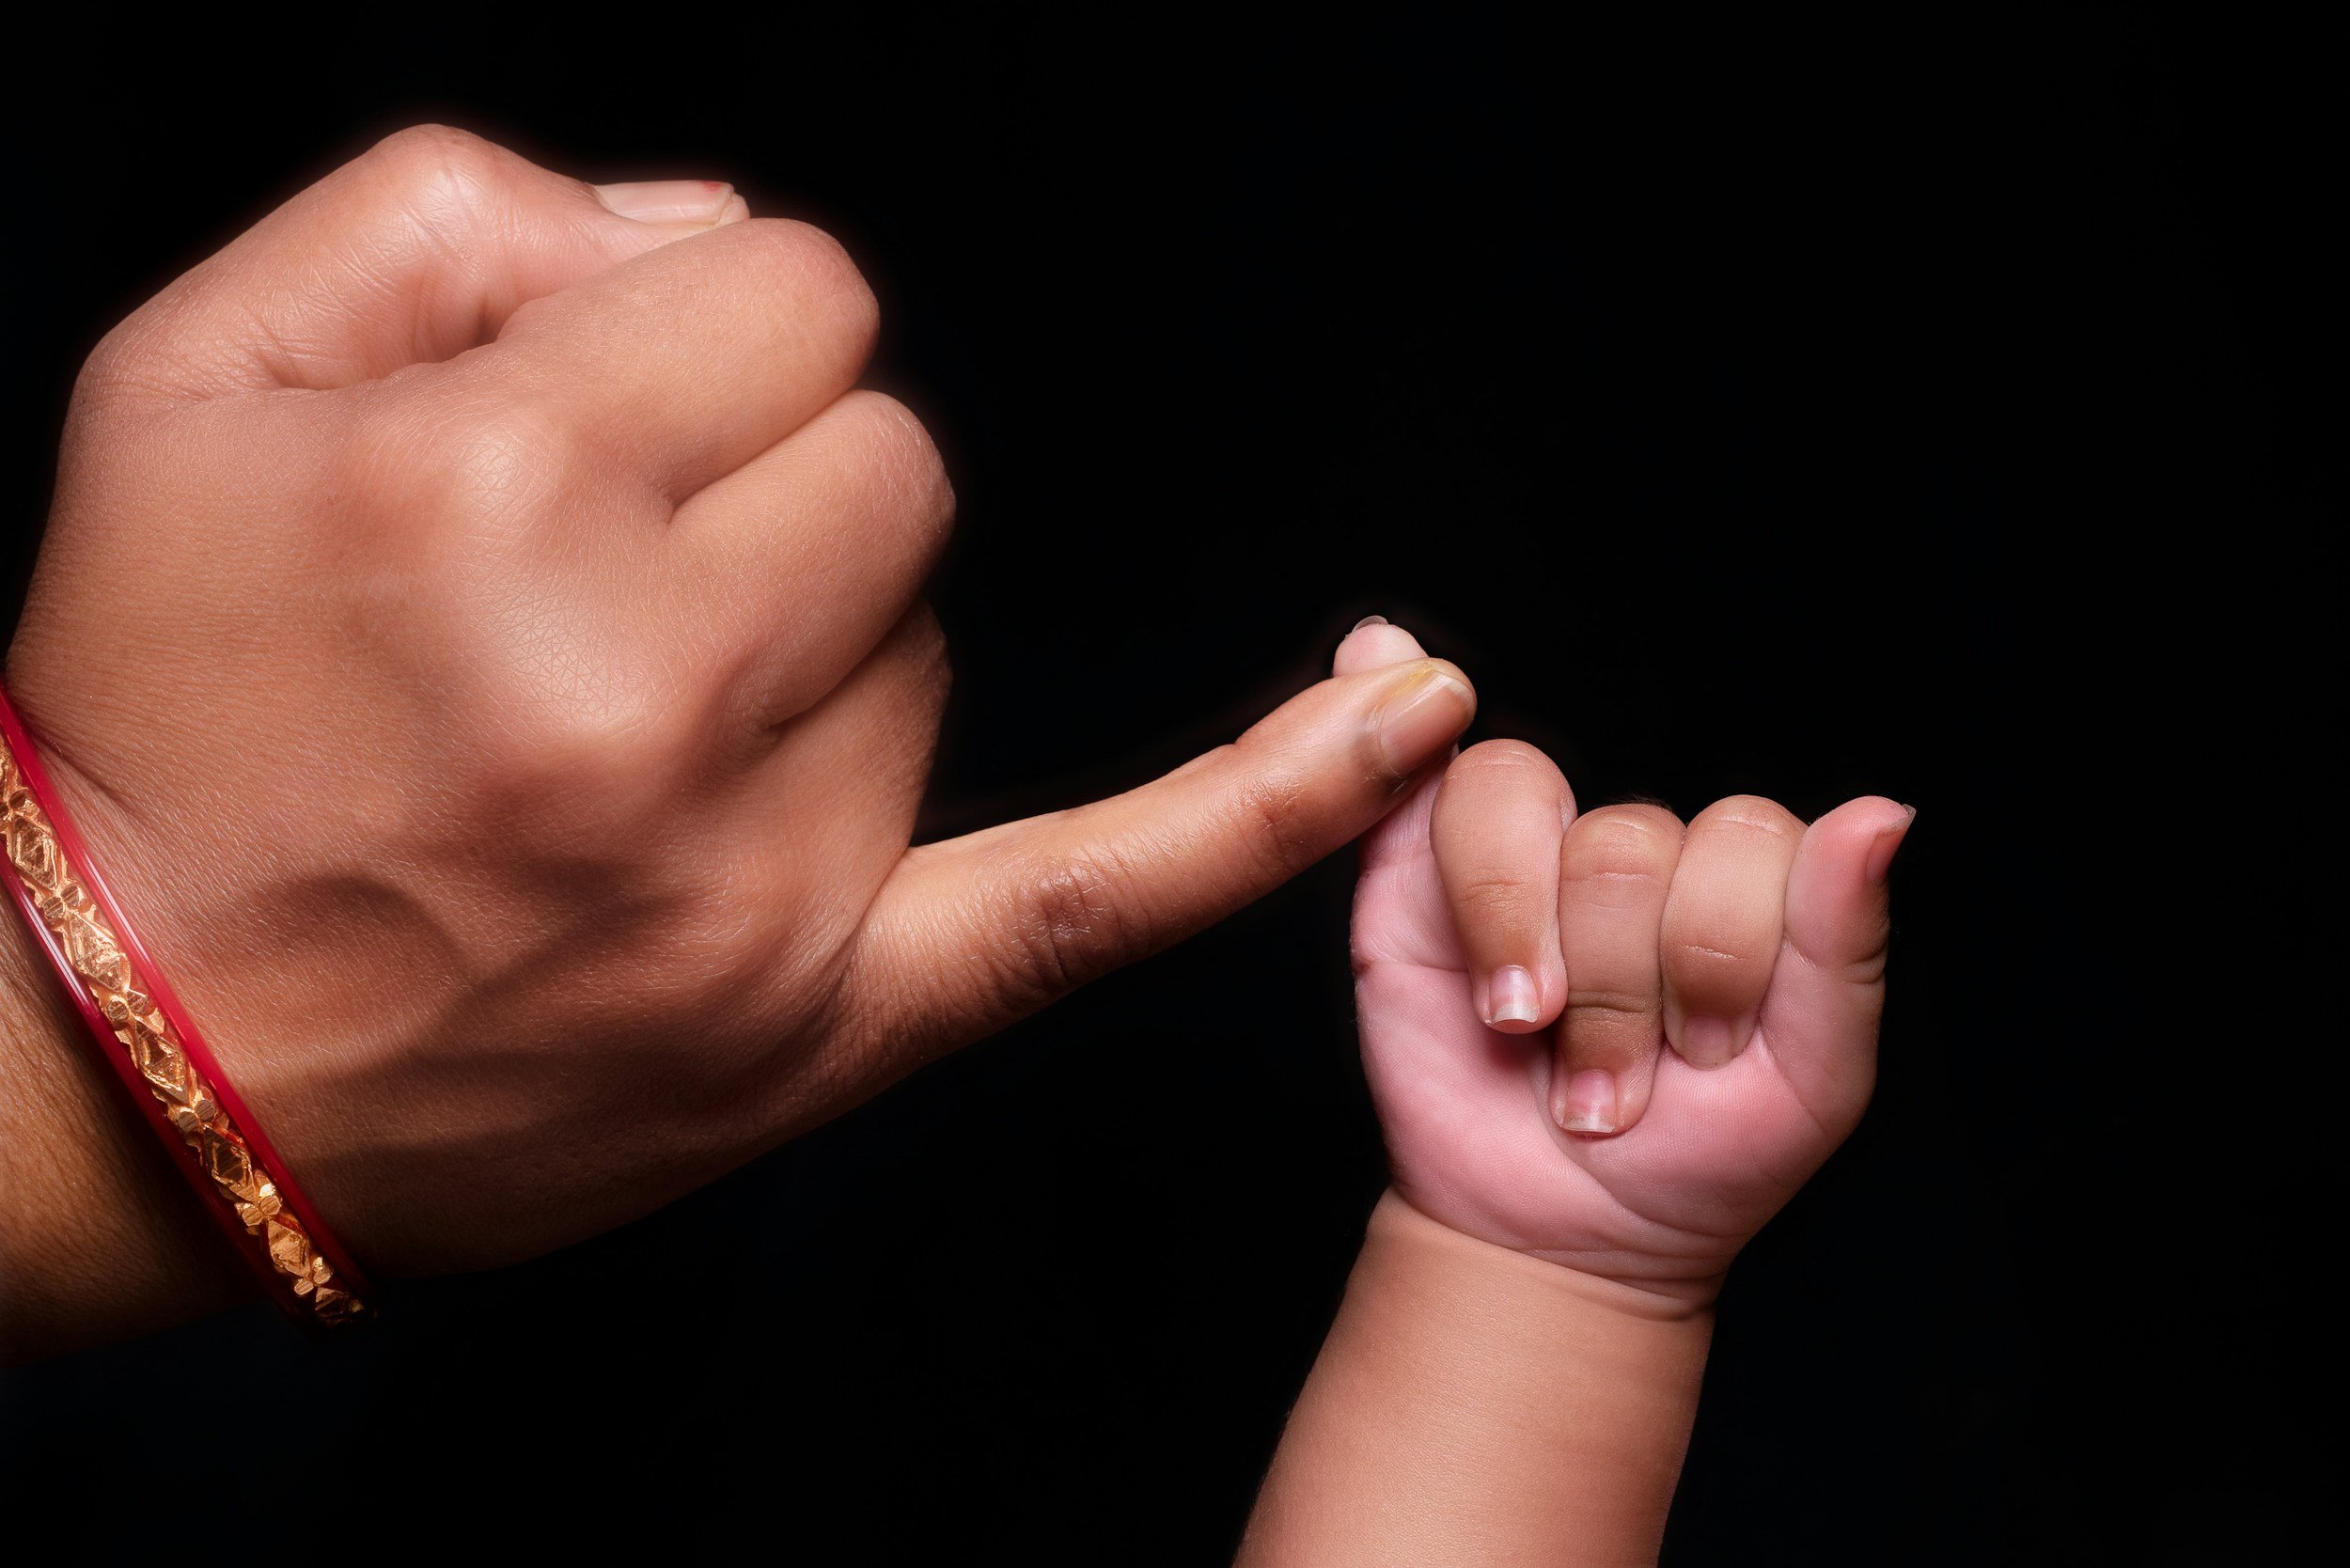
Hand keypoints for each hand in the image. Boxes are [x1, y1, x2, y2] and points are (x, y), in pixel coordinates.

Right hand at [0, 127, 1476, 1333]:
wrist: (99, 1053)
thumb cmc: (143, 702)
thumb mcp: (182, 368)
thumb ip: (457, 206)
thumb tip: (721, 242)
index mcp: (501, 477)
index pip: (802, 297)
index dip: (705, 346)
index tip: (609, 427)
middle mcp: (644, 673)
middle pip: (895, 465)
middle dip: (763, 489)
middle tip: (592, 596)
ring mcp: (754, 870)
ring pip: (924, 644)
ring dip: (804, 651)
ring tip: (606, 746)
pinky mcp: (817, 1013)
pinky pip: (1098, 894)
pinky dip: (1262, 803)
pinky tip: (1410, 708)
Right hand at [1339, 622, 1906, 1307]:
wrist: (1559, 1237)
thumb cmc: (1698, 1161)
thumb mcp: (1813, 1079)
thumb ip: (1842, 945)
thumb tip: (1882, 812)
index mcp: (1738, 880)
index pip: (1744, 842)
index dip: (1723, 958)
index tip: (1712, 1058)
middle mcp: (1636, 850)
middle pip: (1630, 844)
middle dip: (1621, 994)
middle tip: (1616, 1088)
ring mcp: (1525, 852)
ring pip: (1528, 811)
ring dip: (1533, 958)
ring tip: (1536, 1042)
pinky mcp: (1414, 871)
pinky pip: (1426, 791)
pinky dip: (1415, 758)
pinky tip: (1400, 712)